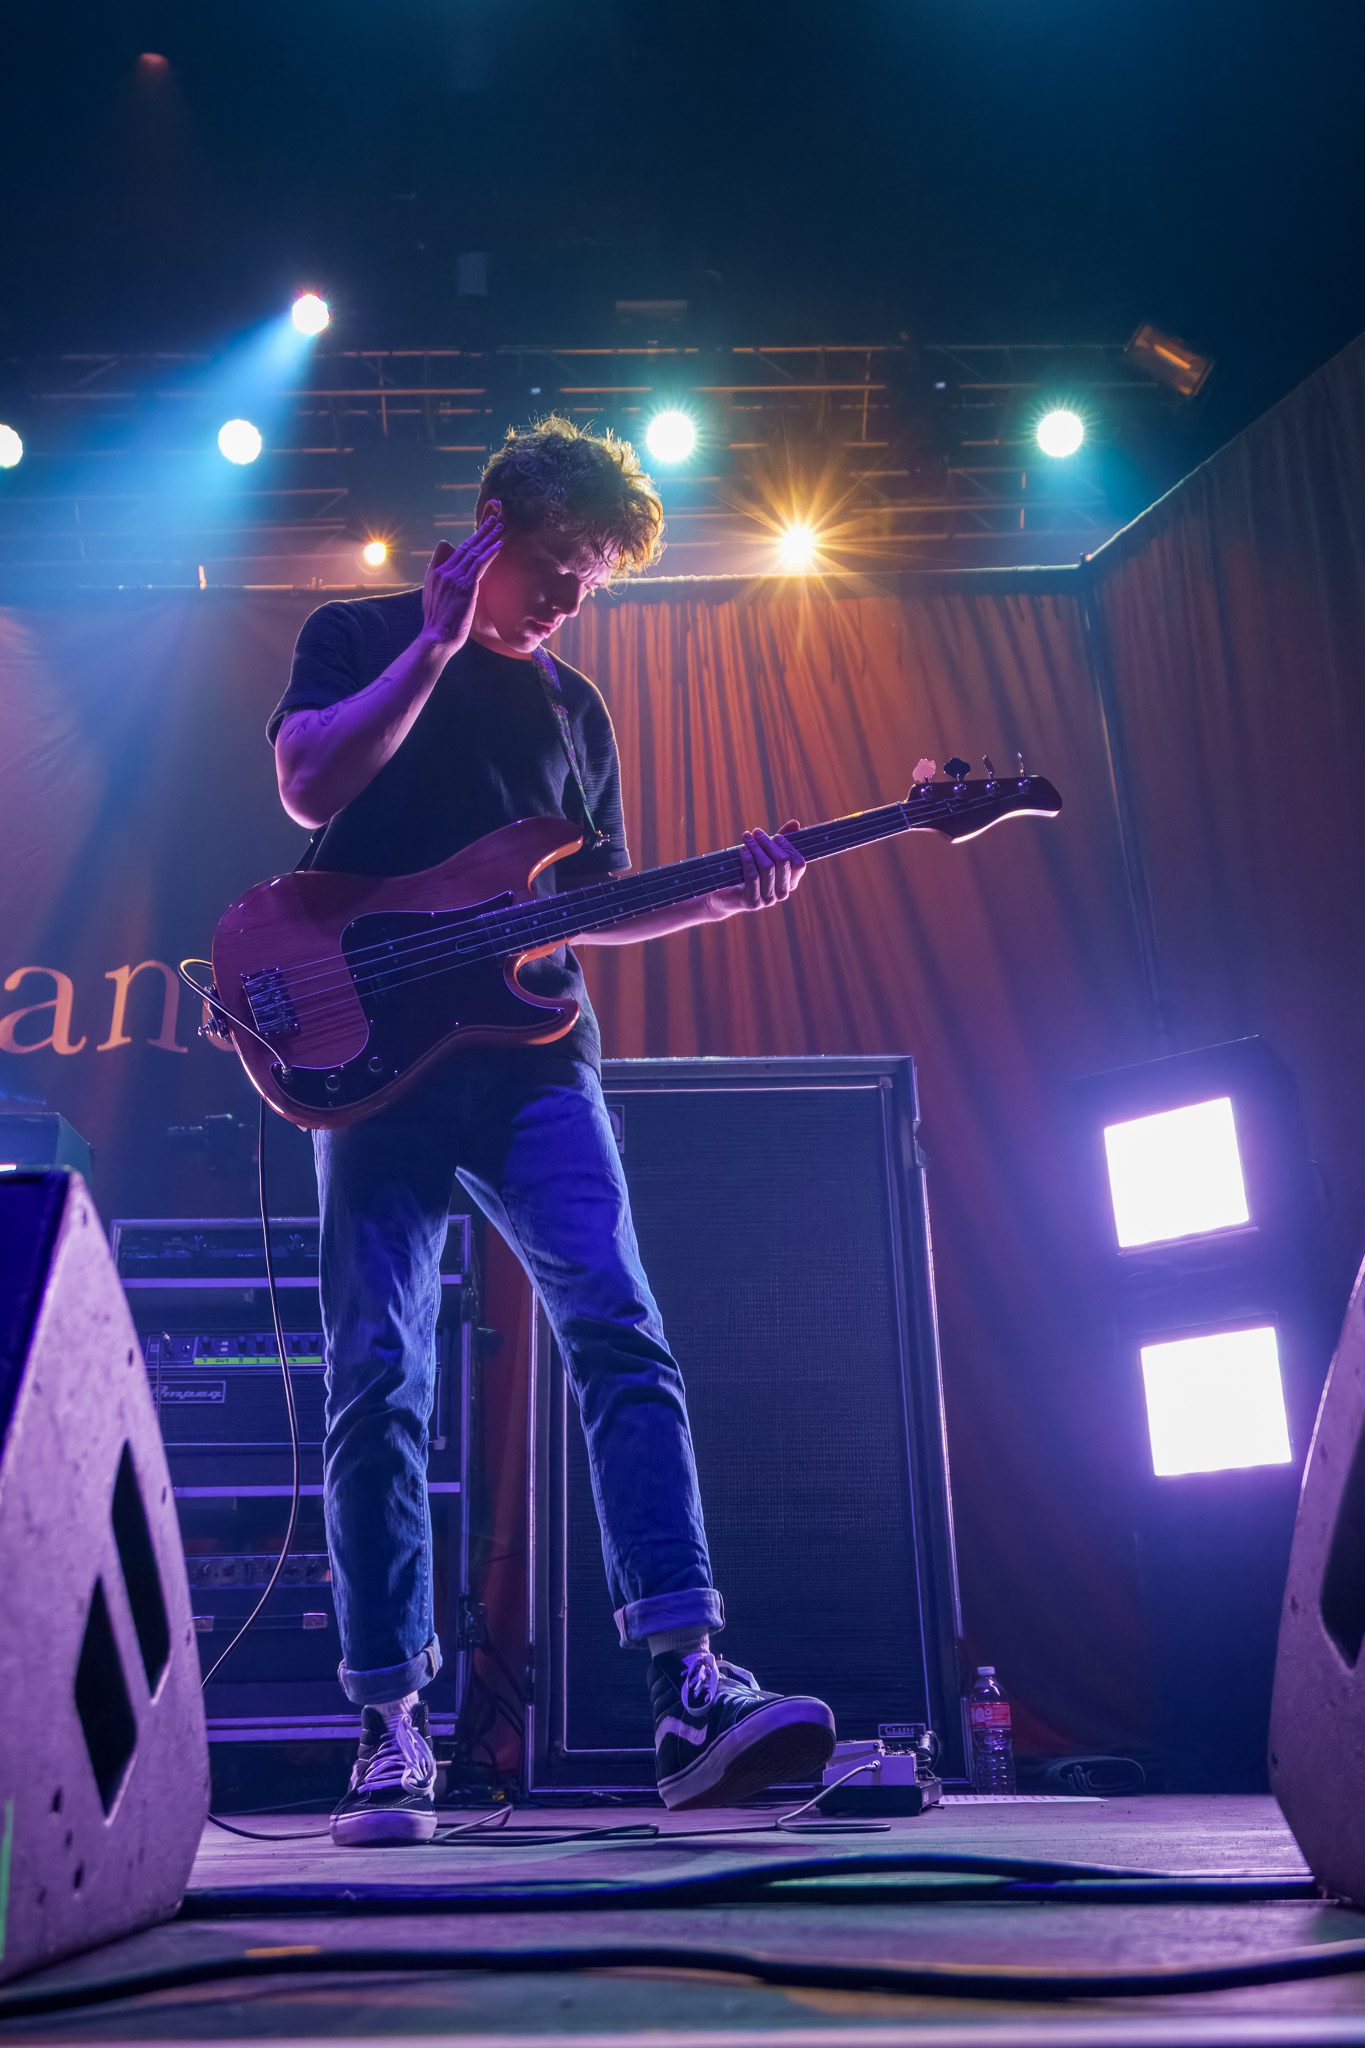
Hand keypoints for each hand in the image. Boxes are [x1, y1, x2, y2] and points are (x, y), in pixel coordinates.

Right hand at [421, 505, 503, 650]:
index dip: (470, 540)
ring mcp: (454, 578)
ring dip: (488, 537)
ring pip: (474, 552)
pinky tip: (499, 543)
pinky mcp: (465, 586)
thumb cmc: (438, 624)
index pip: (455, 551)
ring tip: (500, 526)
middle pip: (465, 546)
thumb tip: (442, 568)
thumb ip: (437, 578)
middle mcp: (444, 571)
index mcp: (436, 573)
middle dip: (481, 532)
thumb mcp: (432, 597)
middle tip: (495, 519)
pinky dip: (489, 552)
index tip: (482, 531)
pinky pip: (479, 564)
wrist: (436, 638)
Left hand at [708, 820, 806, 918]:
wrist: (725, 895)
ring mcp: (769, 900)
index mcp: (790, 882)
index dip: (788, 847)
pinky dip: (748, 859)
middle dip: (769, 843)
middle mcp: (783, 893)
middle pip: (782, 862)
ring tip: (747, 837)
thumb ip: (781, 841)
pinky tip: (742, 849)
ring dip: (756, 848)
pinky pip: (753, 876)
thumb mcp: (765, 855)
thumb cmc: (748, 871)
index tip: (775, 836)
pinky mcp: (753, 902)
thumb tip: (795, 823)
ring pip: (767, 867)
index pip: (799, 863)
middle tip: (756, 832)